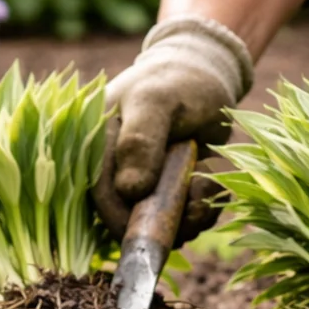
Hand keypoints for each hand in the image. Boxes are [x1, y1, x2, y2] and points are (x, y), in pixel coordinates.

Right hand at [93, 15, 252, 243]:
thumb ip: (140, 141)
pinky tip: (211, 187)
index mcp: (98, 145)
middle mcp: (117, 168)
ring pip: (159, 221)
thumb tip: (130, 191)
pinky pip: (182, 215)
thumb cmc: (176, 80)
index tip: (143, 234)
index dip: (118, 220)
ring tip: (203, 198)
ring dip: (186, 220)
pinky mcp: (170, 189)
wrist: (208, 73)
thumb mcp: (156, 101)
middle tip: (190, 218)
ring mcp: (145, 181)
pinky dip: (201, 210)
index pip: (99, 193)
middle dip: (161, 226)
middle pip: (127, 216)